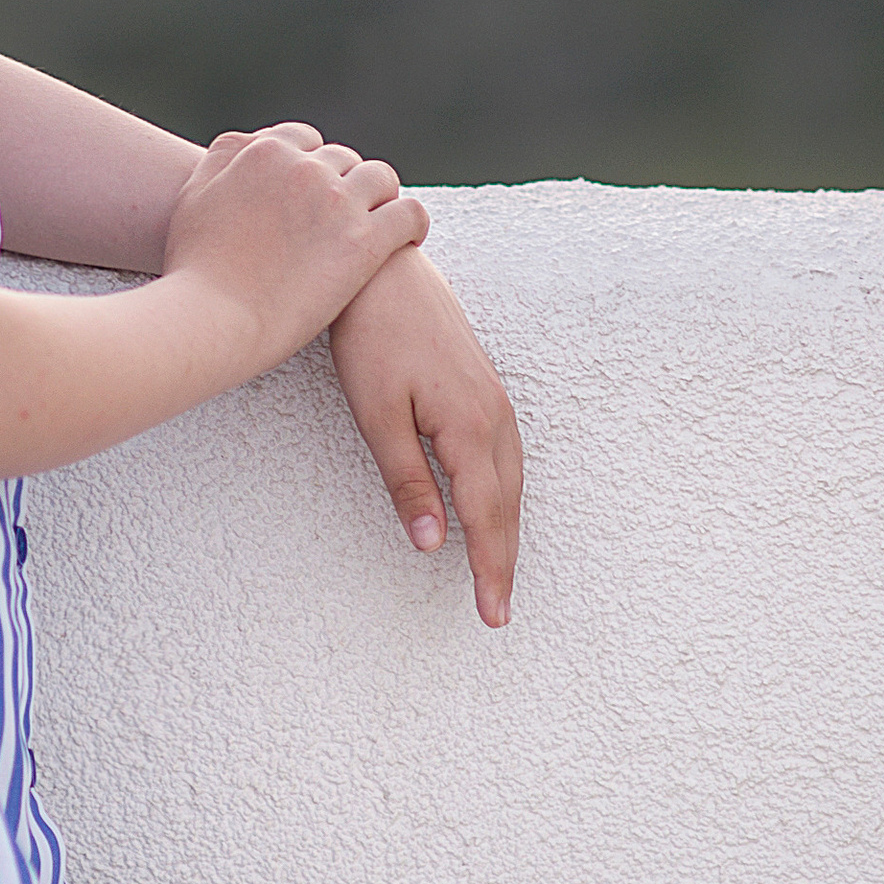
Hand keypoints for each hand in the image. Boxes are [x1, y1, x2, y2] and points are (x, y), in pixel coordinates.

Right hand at [163, 121, 428, 368]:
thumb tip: (248, 143)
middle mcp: (305, 168)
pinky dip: (413, 222)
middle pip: (342, 159)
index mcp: (264, 152)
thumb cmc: (195, 269)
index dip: (310, 165)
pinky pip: (409, 214)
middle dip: (343, 183)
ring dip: (380, 197)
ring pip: (380, 178)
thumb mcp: (195, 196)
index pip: (304, 140)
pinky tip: (408, 240)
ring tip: (381, 222)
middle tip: (343, 216)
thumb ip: (222, 161)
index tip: (313, 191)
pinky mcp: (365, 242)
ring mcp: (338, 202)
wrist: (211, 319)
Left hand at [328, 249, 521, 629]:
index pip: (487, 517)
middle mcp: (493, 415)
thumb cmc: (371, 336)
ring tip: (497, 569)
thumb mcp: (378, 414)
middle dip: (504, 559)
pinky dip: (504, 491)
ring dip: (507, 527)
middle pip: (508, 504)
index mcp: (469, 427)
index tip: (493, 615)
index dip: (490, 570)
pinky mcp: (483, 385)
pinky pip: (506, 453)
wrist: (384, 268)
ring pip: (512, 479)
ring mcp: (493, 397)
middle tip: (498, 609)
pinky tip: (492, 504)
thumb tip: (432, 544)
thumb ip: (407, 480)